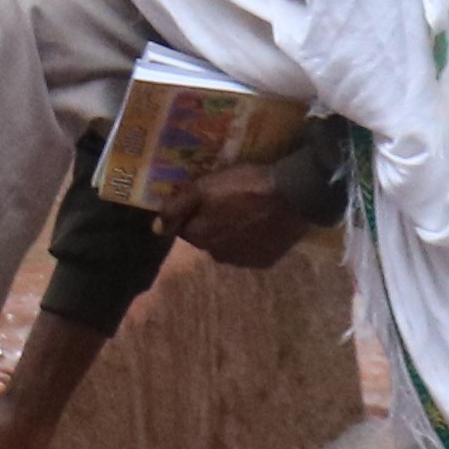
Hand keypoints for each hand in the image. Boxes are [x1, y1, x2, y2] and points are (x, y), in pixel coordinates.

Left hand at [159, 156, 317, 271]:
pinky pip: (251, 251)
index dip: (192, 213)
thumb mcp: (204, 188)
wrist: (292, 197)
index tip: (205, 199)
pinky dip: (252, 241)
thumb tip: (156, 229)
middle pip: (206, 238)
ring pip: (228, 247)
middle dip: (211, 224)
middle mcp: (218, 255)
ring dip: (231, 234)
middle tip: (227, 203)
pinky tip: (261, 225)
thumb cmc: (243, 187)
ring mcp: (243, 261)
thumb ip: (176, 208)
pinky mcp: (266, 261)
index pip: (185, 228)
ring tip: (246, 213)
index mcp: (200, 237)